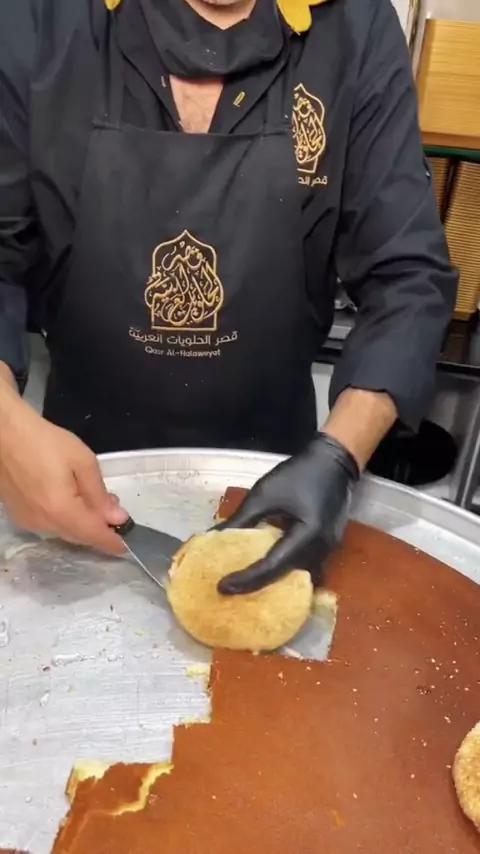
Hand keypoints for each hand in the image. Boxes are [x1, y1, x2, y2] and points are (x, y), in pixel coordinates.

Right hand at [0, 396, 127, 552]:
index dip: (113, 542)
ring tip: (94, 499)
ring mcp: (27, 521)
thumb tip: (117, 518)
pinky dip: (65, 518)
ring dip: (82, 523)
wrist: (2, 433)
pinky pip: (49, 524)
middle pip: (79, 537)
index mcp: (61, 511)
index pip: (94, 536)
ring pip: (64, 531)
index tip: (128, 546)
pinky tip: (70, 499)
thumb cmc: (44, 441)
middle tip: (115, 510)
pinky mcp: (18, 514)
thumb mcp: (82, 461)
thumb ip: (99, 494)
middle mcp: (43, 524)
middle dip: (99, 529)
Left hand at [217, 434, 358, 593]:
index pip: (273, 566)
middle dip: (257, 586)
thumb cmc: (299, 474)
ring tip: (244, 581)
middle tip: (229, 589)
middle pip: (286, 577)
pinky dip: (284, 571)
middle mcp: (322, 549)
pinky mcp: (327, 547)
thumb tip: (213, 538)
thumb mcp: (264, 494)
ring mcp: (328, 550)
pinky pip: (304, 567)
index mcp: (308, 535)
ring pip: (296, 575)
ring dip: (271, 580)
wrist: (335, 462)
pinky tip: (267, 567)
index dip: (246, 578)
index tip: (222, 586)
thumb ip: (241, 520)